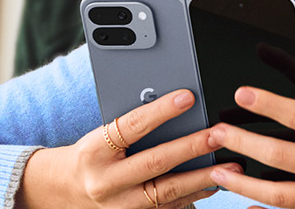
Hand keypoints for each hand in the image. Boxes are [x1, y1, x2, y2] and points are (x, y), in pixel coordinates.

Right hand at [16, 89, 241, 207]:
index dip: (161, 111)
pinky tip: (216, 184)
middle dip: (192, 147)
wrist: (62, 192)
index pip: (132, 126)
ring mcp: (121, 207)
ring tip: (231, 167)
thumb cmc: (90, 155)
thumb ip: (132, 124)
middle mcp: (107, 182)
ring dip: (203, 178)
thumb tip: (174, 104)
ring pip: (169, 193)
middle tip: (220, 134)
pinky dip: (195, 195)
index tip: (188, 97)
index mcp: (95, 152)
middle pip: (156, 163)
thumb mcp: (101, 134)